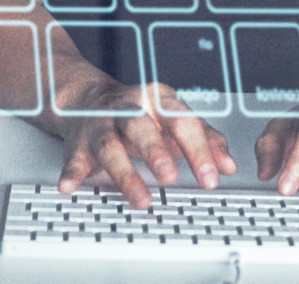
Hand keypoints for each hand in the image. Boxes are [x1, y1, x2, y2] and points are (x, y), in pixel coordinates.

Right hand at [57, 79, 236, 207]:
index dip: (197, 149)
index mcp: (156, 100)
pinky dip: (71, 171)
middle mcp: (127, 108)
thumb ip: (203, 140)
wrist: (86, 99)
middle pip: (140, 125)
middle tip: (169, 176)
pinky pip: (74, 155)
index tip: (210, 178)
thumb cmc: (138, 115)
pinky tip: (69, 185)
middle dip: (155, 150)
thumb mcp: (172, 121)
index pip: (180, 121)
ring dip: (124, 172)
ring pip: (109, 144)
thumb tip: (229, 165)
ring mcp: (100, 123)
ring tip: (140, 198)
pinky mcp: (78, 141)